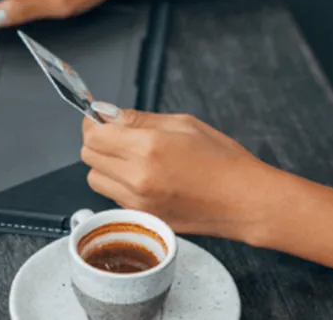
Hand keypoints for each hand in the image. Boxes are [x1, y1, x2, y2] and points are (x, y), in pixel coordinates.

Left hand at [81, 103, 284, 240]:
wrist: (244, 200)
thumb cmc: (222, 159)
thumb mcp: (182, 123)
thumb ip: (139, 119)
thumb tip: (107, 113)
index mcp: (147, 148)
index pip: (94, 134)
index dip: (93, 122)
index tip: (100, 118)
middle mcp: (137, 177)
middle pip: (88, 157)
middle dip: (97, 141)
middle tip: (116, 135)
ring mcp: (138, 202)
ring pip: (95, 179)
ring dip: (104, 165)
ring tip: (129, 158)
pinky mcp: (143, 218)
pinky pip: (113, 197)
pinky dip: (118, 185)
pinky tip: (142, 177)